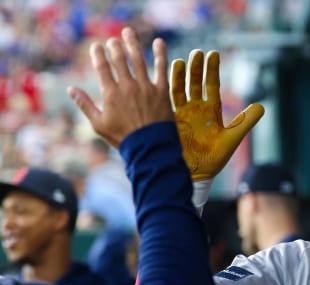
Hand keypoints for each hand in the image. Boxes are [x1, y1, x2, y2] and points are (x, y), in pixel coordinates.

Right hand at [67, 27, 173, 147]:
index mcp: (111, 94)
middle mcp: (128, 87)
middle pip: (119, 59)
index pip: (101, 66)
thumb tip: (70, 89)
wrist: (150, 148)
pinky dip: (160, 54)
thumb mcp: (98, 124)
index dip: (98, 53)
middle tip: (113, 40)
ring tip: (128, 32)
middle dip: (115, 46)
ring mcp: (146, 88)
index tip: (96, 46)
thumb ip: (85, 104)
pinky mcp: (162, 91)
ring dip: (133, 43)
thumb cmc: (123, 138)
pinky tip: (158, 42)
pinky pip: (162, 69)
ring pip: (138, 59)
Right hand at [171, 49, 263, 180]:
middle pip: (195, 83)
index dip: (212, 71)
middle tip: (197, 52)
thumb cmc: (214, 160)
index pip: (212, 86)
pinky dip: (165, 89)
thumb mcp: (231, 139)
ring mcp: (181, 115)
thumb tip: (261, 106)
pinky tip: (163, 76)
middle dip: (196, 68)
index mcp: (211, 112)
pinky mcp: (169, 122)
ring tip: (181, 61)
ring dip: (180, 75)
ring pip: (179, 89)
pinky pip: (166, 102)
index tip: (213, 54)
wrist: (195, 175)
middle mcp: (196, 110)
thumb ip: (245, 122)